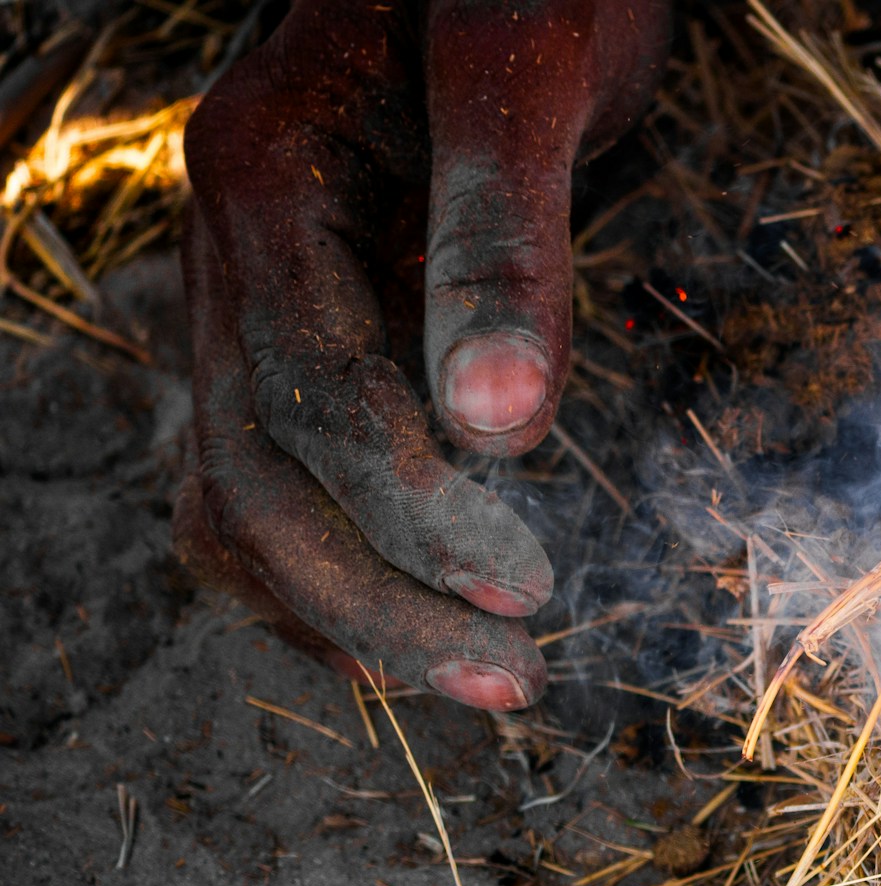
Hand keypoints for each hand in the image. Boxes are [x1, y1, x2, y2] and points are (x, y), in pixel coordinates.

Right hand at [174, 0, 665, 709]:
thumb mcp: (524, 82)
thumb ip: (503, 241)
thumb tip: (501, 424)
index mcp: (262, 176)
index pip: (312, 395)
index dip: (413, 509)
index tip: (523, 590)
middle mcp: (227, 246)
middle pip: (257, 474)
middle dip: (380, 597)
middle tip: (512, 679)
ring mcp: (245, 293)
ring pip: (240, 493)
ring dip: (346, 607)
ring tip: (472, 677)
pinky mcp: (291, 328)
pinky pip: (261, 473)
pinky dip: (320, 567)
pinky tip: (400, 623)